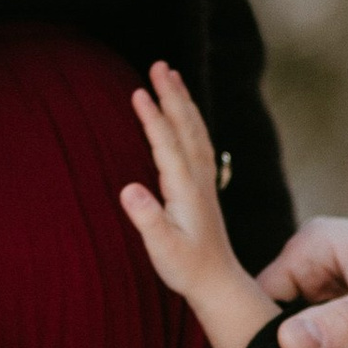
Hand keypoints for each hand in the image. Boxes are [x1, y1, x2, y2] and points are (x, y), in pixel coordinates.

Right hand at [121, 62, 276, 347]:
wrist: (218, 283)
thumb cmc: (186, 269)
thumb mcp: (162, 249)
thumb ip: (147, 219)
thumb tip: (129, 189)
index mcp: (186, 190)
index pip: (168, 145)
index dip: (153, 118)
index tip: (139, 91)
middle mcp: (199, 180)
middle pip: (186, 128)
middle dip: (173, 95)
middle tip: (159, 64)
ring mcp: (204, 181)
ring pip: (195, 131)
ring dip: (183, 102)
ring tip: (170, 75)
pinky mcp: (204, 187)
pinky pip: (198, 143)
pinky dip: (189, 121)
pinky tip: (182, 112)